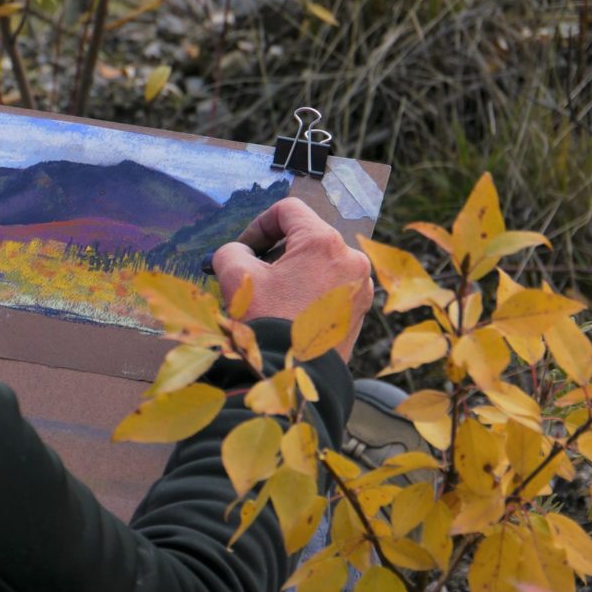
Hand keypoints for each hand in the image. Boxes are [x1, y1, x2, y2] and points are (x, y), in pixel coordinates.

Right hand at [211, 197, 373, 361]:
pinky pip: (331, 288)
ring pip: (319, 264)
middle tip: (250, 274)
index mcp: (324, 243)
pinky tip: (287, 313)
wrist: (291, 380)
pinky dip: (307, 292)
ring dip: (291, 273)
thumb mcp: (235, 277)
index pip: (288, 211)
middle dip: (274, 252)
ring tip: (268, 297)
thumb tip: (239, 253)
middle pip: (306, 238)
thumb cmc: (266, 325)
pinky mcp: (359, 312)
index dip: (259, 225)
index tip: (243, 248)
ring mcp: (359, 288)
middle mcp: (351, 260)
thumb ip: (232, 251)